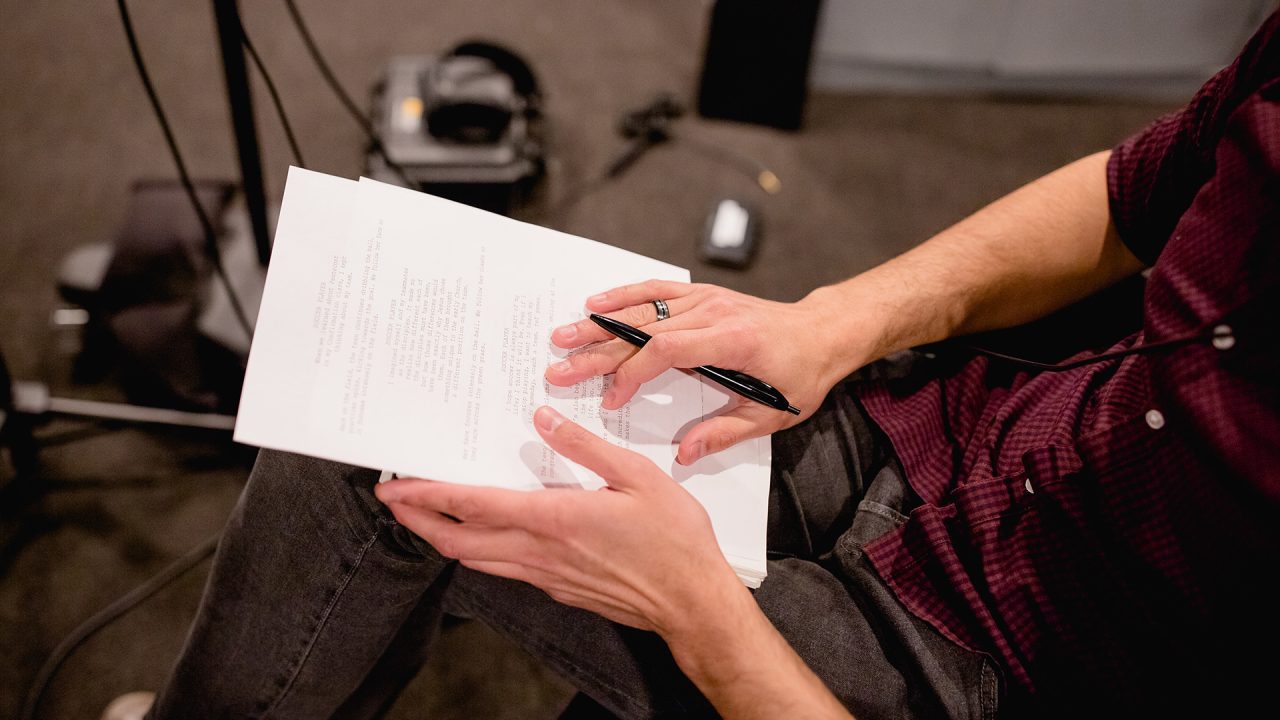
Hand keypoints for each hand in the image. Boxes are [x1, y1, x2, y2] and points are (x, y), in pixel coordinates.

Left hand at [375, 406, 746, 636]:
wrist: (691, 602)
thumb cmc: (673, 540)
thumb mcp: (637, 477)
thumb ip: (586, 447)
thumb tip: (545, 418)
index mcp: (553, 520)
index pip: (472, 506)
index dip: (427, 496)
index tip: (395, 487)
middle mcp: (539, 553)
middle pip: (458, 540)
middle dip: (418, 521)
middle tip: (392, 502)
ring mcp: (546, 576)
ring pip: (477, 560)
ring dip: (444, 539)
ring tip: (426, 518)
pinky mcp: (558, 589)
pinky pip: (505, 570)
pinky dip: (480, 552)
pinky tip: (485, 536)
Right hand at [545, 280, 867, 462]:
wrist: (822, 332)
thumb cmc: (800, 375)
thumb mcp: (771, 414)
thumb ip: (724, 433)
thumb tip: (684, 454)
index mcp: (731, 341)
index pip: (667, 350)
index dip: (632, 373)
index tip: (611, 399)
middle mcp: (714, 313)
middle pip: (643, 329)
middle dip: (598, 350)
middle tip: (560, 368)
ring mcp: (706, 299)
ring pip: (642, 308)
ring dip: (599, 323)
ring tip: (563, 335)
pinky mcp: (702, 294)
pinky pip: (657, 290)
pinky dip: (624, 295)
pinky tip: (595, 302)